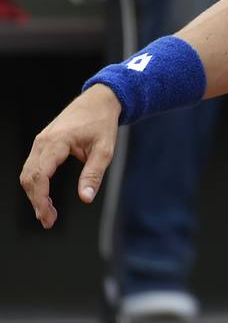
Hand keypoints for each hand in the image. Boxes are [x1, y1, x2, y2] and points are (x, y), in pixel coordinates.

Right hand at [19, 84, 121, 228]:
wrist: (99, 102)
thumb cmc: (102, 123)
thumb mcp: (105, 150)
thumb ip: (93, 174)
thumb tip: (85, 198)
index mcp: (55, 142)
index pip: (40, 176)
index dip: (41, 199)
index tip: (48, 217)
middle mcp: (42, 142)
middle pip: (29, 177)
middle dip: (36, 201)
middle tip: (49, 221)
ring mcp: (40, 142)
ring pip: (28, 174)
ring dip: (34, 195)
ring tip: (48, 214)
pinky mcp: (42, 144)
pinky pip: (32, 167)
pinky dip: (36, 184)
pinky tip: (45, 198)